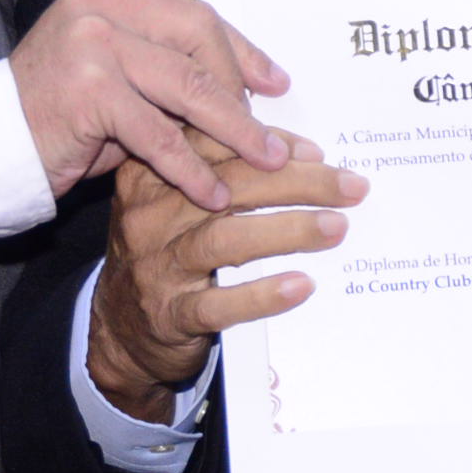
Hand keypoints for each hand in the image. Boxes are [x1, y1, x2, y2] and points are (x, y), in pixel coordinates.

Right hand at [11, 0, 291, 208]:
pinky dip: (192, 166)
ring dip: (233, 129)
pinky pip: (159, 134)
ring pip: (187, 85)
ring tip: (266, 161)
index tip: (275, 83)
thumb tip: (251, 86)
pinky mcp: (89, 90)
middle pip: (198, 37)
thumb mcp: (118, 78)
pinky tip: (214, 191)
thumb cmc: (58, 116)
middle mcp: (100, 4)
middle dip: (240, 89)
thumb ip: (170, 70)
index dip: (240, 51)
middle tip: (271, 132)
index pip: (193, 14)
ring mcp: (92, 42)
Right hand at [87, 126, 367, 423]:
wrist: (121, 329)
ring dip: (288, 231)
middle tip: (350, 187)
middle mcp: (151, 215)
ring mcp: (158, 266)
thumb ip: (222, 167)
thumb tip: (301, 152)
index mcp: (153, 173)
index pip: (216, 144)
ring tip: (336, 228)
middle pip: (231, 186)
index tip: (315, 152)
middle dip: (298, 182)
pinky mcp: (170, 315)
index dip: (270, 144)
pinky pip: (219, 304)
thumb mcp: (177, 199)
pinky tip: (301, 285)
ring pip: (226, 239)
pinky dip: (262, 295)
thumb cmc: (166, 250)